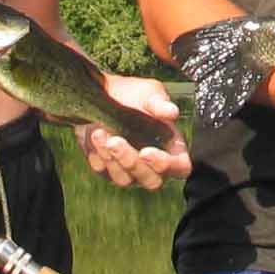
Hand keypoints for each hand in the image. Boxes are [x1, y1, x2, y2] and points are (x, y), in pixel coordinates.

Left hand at [76, 75, 191, 189]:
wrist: (104, 94)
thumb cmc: (134, 94)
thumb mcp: (149, 93)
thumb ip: (160, 104)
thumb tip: (172, 112)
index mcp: (172, 147)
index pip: (180, 168)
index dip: (167, 165)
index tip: (146, 151)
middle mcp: (153, 164)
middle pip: (152, 181)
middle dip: (131, 162)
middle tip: (115, 141)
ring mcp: (130, 170)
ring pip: (125, 179)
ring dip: (112, 159)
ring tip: (99, 134)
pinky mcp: (108, 170)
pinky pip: (104, 172)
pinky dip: (99, 156)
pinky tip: (95, 136)